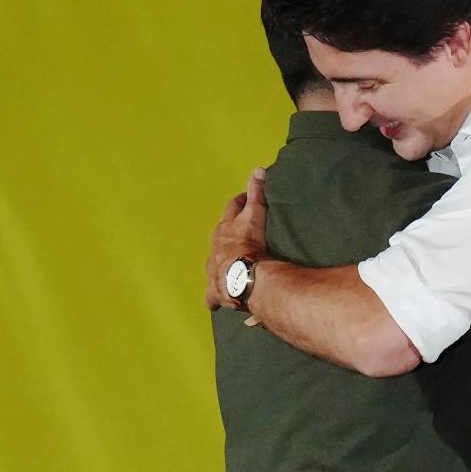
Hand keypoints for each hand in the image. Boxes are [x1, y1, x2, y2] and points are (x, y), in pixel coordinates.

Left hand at [204, 167, 268, 309]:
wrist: (241, 277)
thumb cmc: (249, 245)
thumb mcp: (254, 215)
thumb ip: (257, 193)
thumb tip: (258, 169)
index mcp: (225, 229)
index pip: (232, 210)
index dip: (240, 203)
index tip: (247, 200)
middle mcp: (215, 248)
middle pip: (220, 234)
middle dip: (227, 230)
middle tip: (239, 227)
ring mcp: (213, 270)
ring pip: (213, 262)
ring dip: (221, 261)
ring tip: (230, 262)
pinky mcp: (215, 292)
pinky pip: (212, 296)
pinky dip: (215, 297)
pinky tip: (216, 301)